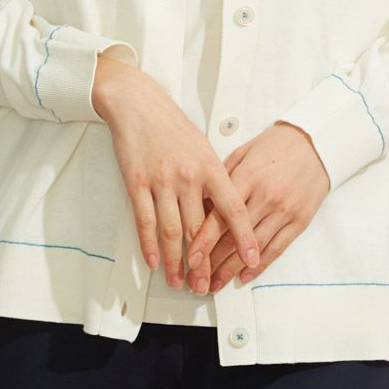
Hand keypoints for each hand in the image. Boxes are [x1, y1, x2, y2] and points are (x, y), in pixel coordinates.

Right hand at [93, 55, 261, 292]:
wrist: (138, 104)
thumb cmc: (172, 125)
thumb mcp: (202, 147)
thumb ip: (213, 178)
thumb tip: (222, 212)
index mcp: (210, 166)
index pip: (233, 209)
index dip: (244, 236)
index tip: (251, 258)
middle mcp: (188, 176)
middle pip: (199, 229)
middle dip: (203, 262)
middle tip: (206, 284)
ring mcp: (162, 181)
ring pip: (172, 232)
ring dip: (175, 261)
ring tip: (178, 280)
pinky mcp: (137, 183)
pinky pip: (146, 221)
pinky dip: (149, 244)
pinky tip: (153, 260)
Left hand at [184, 122, 330, 294]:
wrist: (313, 144)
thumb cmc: (275, 146)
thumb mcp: (243, 152)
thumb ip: (222, 177)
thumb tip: (201, 202)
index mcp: (248, 177)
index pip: (220, 215)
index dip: (204, 240)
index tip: (191, 258)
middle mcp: (266, 196)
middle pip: (234, 236)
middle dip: (213, 261)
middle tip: (198, 278)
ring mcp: (283, 210)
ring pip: (253, 247)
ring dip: (232, 269)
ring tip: (216, 283)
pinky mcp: (299, 221)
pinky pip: (277, 248)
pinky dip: (260, 265)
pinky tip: (244, 276)